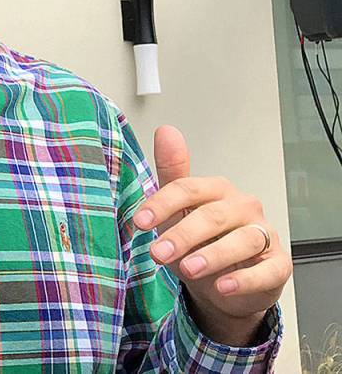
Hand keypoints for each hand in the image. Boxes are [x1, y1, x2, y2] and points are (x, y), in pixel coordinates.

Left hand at [131, 126, 292, 344]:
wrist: (223, 284)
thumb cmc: (199, 241)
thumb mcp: (178, 210)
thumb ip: (172, 173)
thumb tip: (166, 131)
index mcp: (216, 190)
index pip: (188, 188)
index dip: (162, 204)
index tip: (139, 222)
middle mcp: (242, 207)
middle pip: (213, 215)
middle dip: (183, 234)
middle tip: (158, 252)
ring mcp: (263, 235)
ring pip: (243, 240)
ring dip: (213, 255)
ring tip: (188, 269)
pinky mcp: (278, 265)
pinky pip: (266, 270)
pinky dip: (245, 279)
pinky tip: (223, 285)